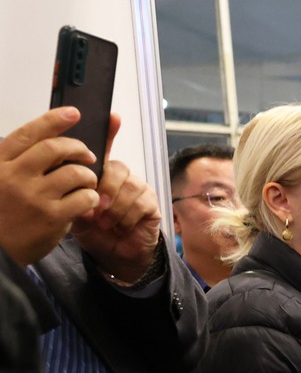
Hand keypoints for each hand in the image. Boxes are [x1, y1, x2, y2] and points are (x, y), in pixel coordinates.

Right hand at [0, 106, 100, 266]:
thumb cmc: (2, 213)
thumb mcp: (0, 181)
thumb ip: (19, 162)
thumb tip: (51, 141)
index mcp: (0, 164)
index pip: (28, 134)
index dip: (53, 120)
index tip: (73, 113)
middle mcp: (15, 176)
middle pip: (55, 148)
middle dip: (78, 147)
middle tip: (87, 154)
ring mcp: (34, 196)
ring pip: (75, 172)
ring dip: (88, 175)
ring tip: (87, 182)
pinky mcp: (52, 216)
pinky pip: (85, 197)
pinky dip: (92, 196)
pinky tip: (88, 201)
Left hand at [71, 116, 161, 284]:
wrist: (114, 256)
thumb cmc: (95, 232)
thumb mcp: (76, 211)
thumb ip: (77, 196)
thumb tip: (81, 187)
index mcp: (101, 175)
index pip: (105, 147)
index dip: (110, 131)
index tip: (113, 116)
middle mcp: (121, 177)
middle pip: (118, 167)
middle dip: (106, 188)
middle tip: (97, 209)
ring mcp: (138, 189)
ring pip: (130, 186)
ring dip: (115, 208)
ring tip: (107, 223)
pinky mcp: (152, 204)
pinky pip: (141, 202)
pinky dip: (127, 217)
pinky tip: (120, 226)